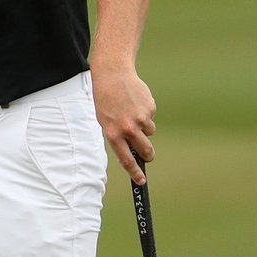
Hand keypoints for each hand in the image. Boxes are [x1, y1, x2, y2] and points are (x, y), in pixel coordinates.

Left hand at [92, 65, 155, 184]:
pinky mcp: (150, 109)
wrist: (113, 75)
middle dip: (149, 155)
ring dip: (144, 127)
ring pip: (150, 132)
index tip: (141, 181)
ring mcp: (140, 119)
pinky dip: (145, 112)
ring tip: (132, 112)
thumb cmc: (106, 100)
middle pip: (146, 151)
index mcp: (113, 133)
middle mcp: (128, 128)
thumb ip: (117, 136)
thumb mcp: (105, 120)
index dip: (135, 172)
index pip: (126, 159)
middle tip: (148, 153)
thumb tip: (131, 152)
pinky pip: (151, 117)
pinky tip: (135, 101)